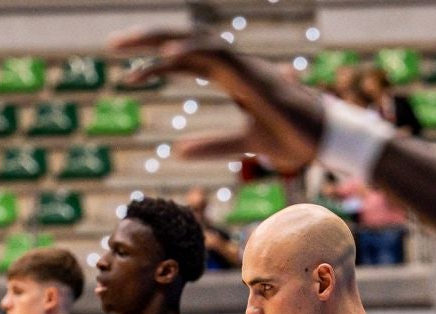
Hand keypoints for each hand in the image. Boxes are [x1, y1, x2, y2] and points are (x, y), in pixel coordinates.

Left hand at [108, 26, 325, 170]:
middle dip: (147, 39)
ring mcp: (242, 64)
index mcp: (231, 76)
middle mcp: (233, 64)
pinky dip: (187, 52)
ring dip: (157, 40)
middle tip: (112, 46)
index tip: (127, 74)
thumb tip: (178, 152)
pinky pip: (213, 55)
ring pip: (193, 40)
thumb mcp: (243, 144)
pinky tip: (163, 57)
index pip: (186, 59)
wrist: (324, 138)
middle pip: (183, 41)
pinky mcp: (250, 72)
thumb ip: (211, 146)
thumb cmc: (291, 138)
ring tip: (124, 47)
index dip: (156, 62)